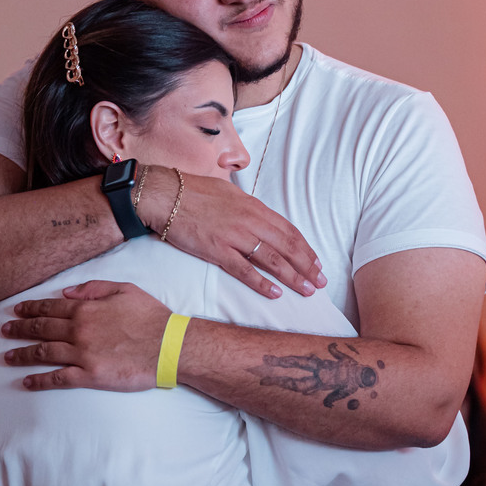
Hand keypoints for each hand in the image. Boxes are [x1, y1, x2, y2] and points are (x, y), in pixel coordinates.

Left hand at [2, 280, 171, 390]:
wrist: (168, 345)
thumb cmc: (150, 316)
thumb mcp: (124, 289)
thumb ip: (93, 288)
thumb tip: (66, 293)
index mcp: (86, 308)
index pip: (50, 308)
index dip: (30, 309)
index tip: (16, 310)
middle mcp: (79, 330)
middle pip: (41, 329)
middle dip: (20, 329)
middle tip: (4, 330)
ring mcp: (82, 354)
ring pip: (44, 353)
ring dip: (23, 354)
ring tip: (8, 356)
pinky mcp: (89, 376)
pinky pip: (58, 378)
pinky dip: (40, 380)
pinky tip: (27, 381)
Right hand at [140, 170, 326, 298]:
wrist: (165, 195)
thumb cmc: (193, 191)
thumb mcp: (228, 192)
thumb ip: (246, 207)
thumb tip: (258, 217)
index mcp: (253, 206)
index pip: (288, 230)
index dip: (305, 248)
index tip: (316, 262)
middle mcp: (250, 221)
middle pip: (287, 246)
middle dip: (307, 265)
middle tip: (320, 281)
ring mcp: (235, 236)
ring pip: (272, 260)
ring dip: (293, 276)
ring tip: (307, 290)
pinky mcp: (217, 250)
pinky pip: (245, 271)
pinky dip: (262, 283)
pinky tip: (275, 293)